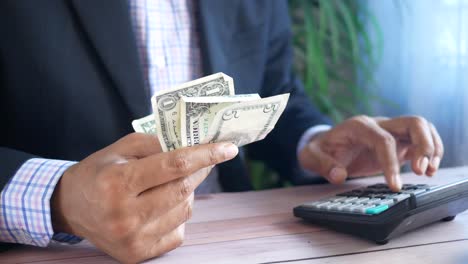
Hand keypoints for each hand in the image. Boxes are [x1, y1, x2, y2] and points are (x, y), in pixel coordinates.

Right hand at [51, 133, 237, 262]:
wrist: (71, 207)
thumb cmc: (99, 172)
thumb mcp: (122, 148)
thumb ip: (158, 143)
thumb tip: (197, 143)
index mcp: (117, 182)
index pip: (174, 166)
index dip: (206, 154)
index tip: (228, 148)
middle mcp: (124, 215)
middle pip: (182, 189)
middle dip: (200, 170)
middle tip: (205, 158)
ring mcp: (132, 239)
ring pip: (184, 210)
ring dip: (187, 192)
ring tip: (171, 183)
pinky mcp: (137, 254)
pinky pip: (178, 230)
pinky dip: (178, 214)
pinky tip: (162, 205)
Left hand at [298, 116, 443, 190]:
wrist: (323, 144)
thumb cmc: (320, 149)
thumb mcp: (311, 156)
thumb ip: (323, 164)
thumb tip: (339, 175)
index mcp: (359, 126)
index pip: (383, 140)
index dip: (391, 163)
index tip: (394, 185)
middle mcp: (378, 124)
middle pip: (413, 123)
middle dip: (423, 146)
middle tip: (423, 171)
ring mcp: (390, 131)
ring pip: (422, 128)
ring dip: (432, 148)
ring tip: (429, 172)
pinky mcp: (397, 142)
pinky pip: (420, 140)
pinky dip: (430, 152)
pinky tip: (428, 170)